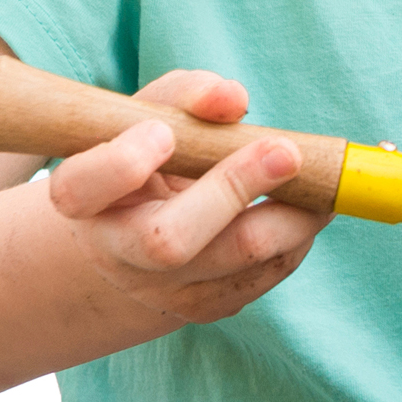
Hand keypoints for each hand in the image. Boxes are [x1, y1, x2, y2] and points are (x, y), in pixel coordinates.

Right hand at [44, 70, 326, 327]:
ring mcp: (165, 289)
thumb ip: (188, 95)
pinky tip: (307, 202)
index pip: (81, 190)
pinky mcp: (212, 305)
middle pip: (168, 241)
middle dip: (233, 189)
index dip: (121, 163)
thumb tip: (232, 99)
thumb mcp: (154, 117)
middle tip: (287, 151)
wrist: (140, 242)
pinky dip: (301, 229)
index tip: (163, 133)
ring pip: (239, 258)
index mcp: (87, 200)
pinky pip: (271, 268)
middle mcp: (118, 253)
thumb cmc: (151, 160)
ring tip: (319, 172)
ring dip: (294, 212)